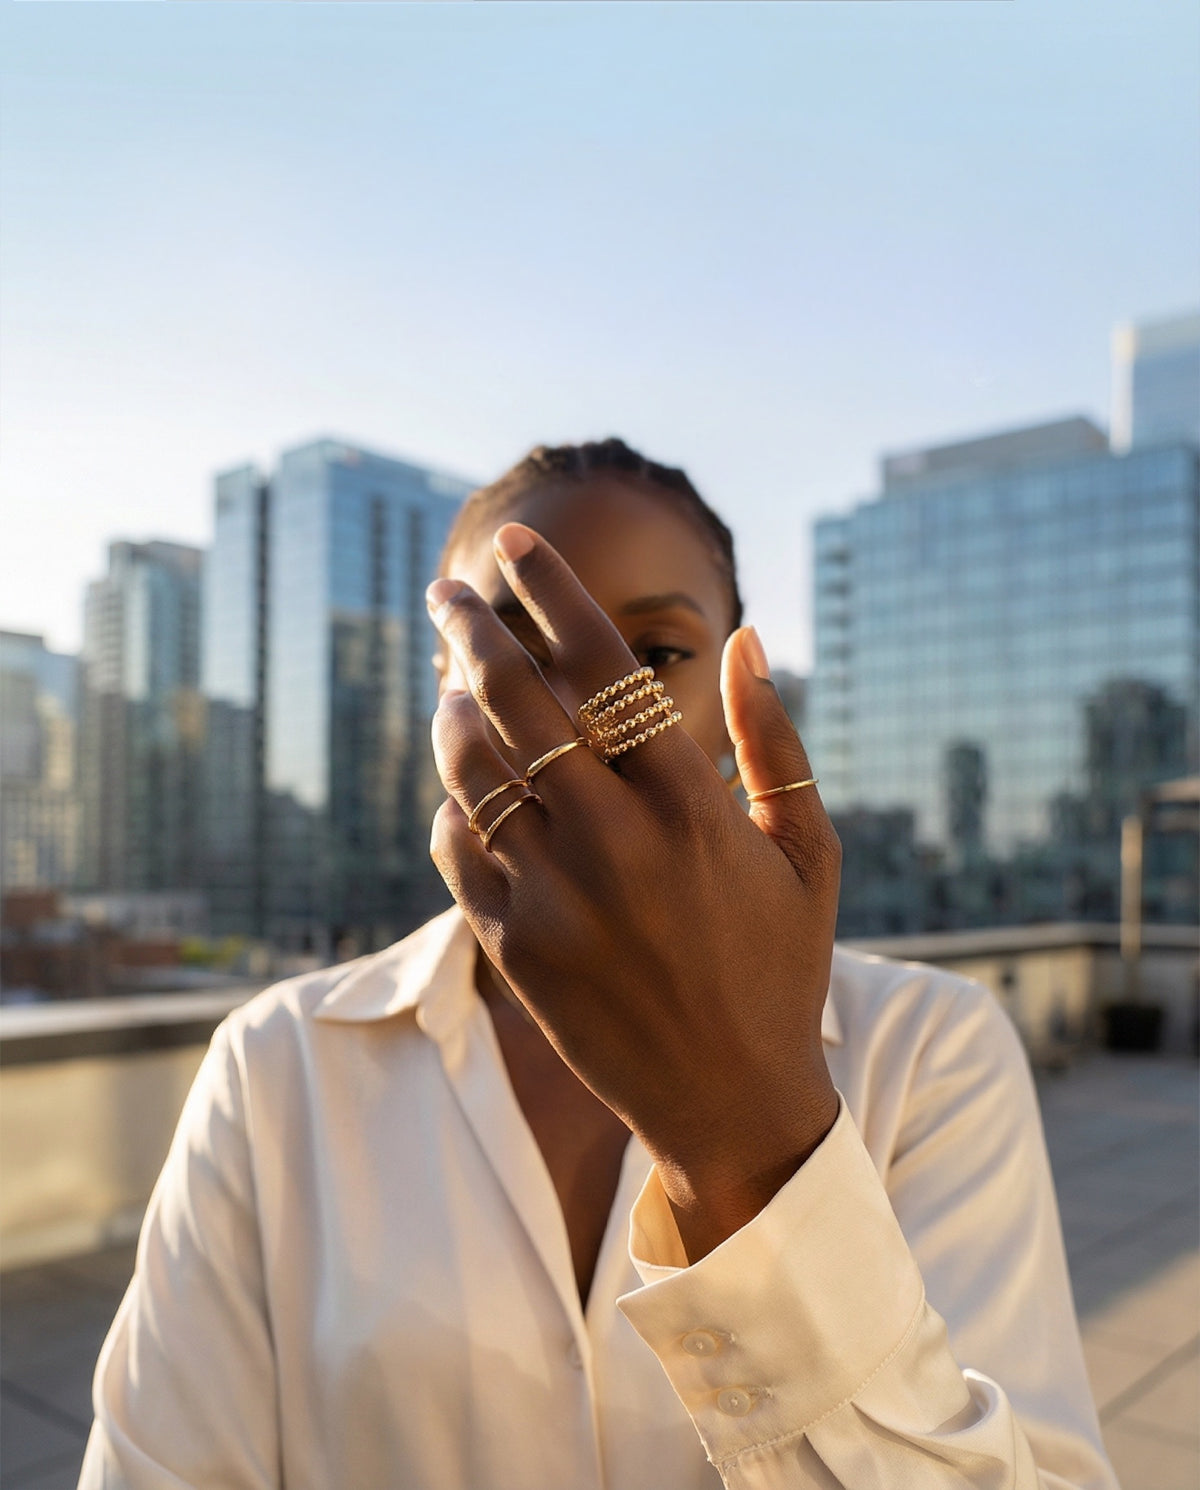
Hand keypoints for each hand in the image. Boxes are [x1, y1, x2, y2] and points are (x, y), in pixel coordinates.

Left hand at [428, 523, 841, 1258]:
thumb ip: (775, 740)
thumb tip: (747, 639)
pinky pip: (457, 850)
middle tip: (448, 594)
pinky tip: (461, 782)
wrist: (732, 1102)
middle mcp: (615, 844)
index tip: (512, 544)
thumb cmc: (780, 967)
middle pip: (518, 703)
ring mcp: (555, 899)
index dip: (552, 593)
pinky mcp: (515, 950)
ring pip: (473, 772)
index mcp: (691, 808)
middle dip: (472, 632)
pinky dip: (452, 804)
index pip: (603, 668)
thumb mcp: (807, 851)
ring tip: (448, 682)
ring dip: (451, 712)